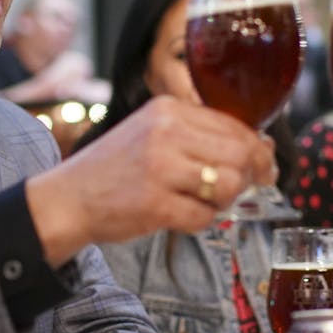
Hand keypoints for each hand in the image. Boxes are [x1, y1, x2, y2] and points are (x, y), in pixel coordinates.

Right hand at [28, 96, 276, 263]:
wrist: (67, 199)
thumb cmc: (116, 169)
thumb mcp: (152, 133)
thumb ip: (199, 135)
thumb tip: (262, 148)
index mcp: (168, 109)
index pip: (234, 125)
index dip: (258, 150)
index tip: (265, 166)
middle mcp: (165, 132)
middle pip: (239, 155)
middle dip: (249, 177)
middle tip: (242, 190)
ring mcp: (160, 168)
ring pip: (227, 185)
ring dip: (224, 201)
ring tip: (203, 203)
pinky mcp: (155, 204)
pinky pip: (204, 217)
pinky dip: (200, 222)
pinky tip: (181, 216)